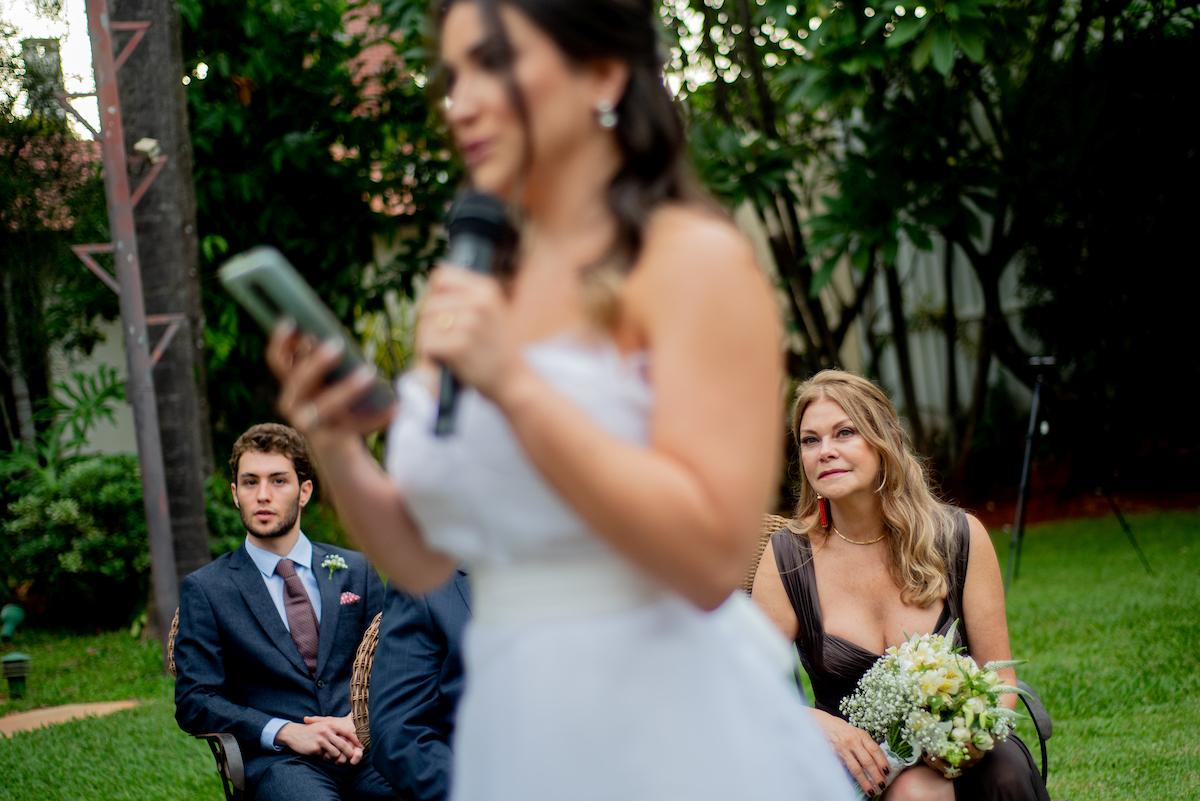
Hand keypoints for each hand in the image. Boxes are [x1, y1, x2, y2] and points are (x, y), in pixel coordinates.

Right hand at [266, 322, 395, 438]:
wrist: (343, 456)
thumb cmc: (342, 408)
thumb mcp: (335, 382)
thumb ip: (331, 363)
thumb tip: (336, 339)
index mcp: (292, 385)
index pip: (278, 360)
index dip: (281, 340)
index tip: (293, 320)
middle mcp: (292, 405)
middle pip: (298, 380)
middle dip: (316, 362)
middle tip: (339, 345)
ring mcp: (308, 426)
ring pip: (324, 405)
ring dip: (347, 389)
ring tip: (370, 372)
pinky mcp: (328, 443)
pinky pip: (353, 427)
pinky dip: (376, 417)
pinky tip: (396, 407)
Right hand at [276, 714, 363, 763]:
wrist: (294, 734)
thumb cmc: (312, 731)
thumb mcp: (324, 726)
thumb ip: (335, 731)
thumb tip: (351, 737)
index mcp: (331, 725)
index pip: (348, 733)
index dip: (356, 740)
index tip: (361, 747)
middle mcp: (327, 731)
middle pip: (343, 745)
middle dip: (349, 753)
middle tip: (352, 758)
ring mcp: (321, 739)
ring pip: (335, 753)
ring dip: (335, 758)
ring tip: (333, 757)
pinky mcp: (315, 748)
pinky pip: (325, 757)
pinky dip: (325, 758)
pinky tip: (321, 755)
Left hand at [416, 265, 520, 399]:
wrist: (512, 380)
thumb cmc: (494, 347)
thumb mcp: (490, 312)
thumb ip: (464, 296)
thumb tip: (429, 287)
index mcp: (486, 289)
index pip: (441, 277)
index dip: (433, 295)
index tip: (438, 312)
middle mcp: (479, 303)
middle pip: (429, 304)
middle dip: (427, 324)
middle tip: (439, 341)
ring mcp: (470, 324)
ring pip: (425, 323)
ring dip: (426, 340)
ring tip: (442, 353)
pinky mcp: (459, 346)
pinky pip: (426, 343)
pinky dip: (427, 356)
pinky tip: (442, 362)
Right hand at [811, 709, 890, 795]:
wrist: (822, 723)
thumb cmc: (843, 730)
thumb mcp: (857, 733)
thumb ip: (867, 744)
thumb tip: (881, 761)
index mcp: (861, 735)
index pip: (875, 750)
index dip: (883, 762)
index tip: (888, 773)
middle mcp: (853, 741)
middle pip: (867, 761)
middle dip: (876, 775)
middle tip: (882, 785)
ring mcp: (842, 749)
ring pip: (856, 769)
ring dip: (865, 782)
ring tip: (871, 791)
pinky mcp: (833, 755)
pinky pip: (845, 769)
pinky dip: (852, 778)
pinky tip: (856, 785)